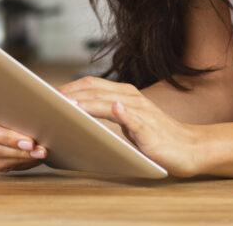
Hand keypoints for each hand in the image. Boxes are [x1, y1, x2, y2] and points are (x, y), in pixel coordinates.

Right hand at [0, 95, 46, 172]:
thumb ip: (37, 92)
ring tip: (40, 150)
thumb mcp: (34, 92)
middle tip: (30, 140)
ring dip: (17, 151)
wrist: (41, 120)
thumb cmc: (33, 101)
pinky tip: (35, 156)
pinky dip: (19, 160)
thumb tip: (59, 97)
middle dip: (7, 136)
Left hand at [58, 76, 205, 177]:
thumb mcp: (126, 123)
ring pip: (109, 101)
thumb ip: (105, 115)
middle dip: (69, 95)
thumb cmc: (154, 137)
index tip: (45, 95)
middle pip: (94, 90)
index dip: (68, 87)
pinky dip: (122, 113)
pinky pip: (134, 118)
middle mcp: (131, 97)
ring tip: (67, 106)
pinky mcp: (149, 128)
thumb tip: (75, 113)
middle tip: (46, 102)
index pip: (90, 84)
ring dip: (88, 103)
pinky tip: (114, 109)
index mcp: (123, 94)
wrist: (188, 148)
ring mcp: (141, 111)